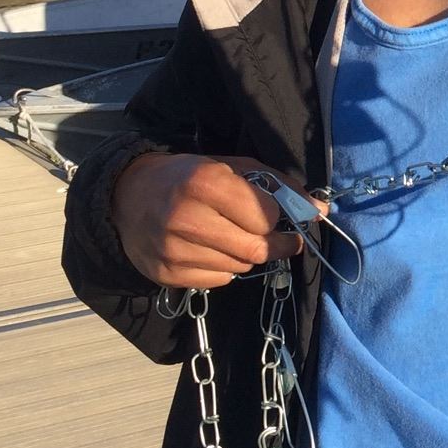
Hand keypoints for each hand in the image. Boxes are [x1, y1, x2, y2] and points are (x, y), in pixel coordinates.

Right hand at [110, 152, 316, 288]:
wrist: (127, 196)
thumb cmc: (188, 176)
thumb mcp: (232, 167)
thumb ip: (278, 185)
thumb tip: (320, 210)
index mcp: (204, 183)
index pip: (265, 216)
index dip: (277, 217)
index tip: (279, 215)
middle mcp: (186, 219)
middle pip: (255, 249)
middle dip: (277, 245)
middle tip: (285, 240)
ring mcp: (173, 251)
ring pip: (239, 268)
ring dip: (248, 255)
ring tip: (236, 237)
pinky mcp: (166, 274)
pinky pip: (218, 280)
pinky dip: (226, 268)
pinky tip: (212, 249)